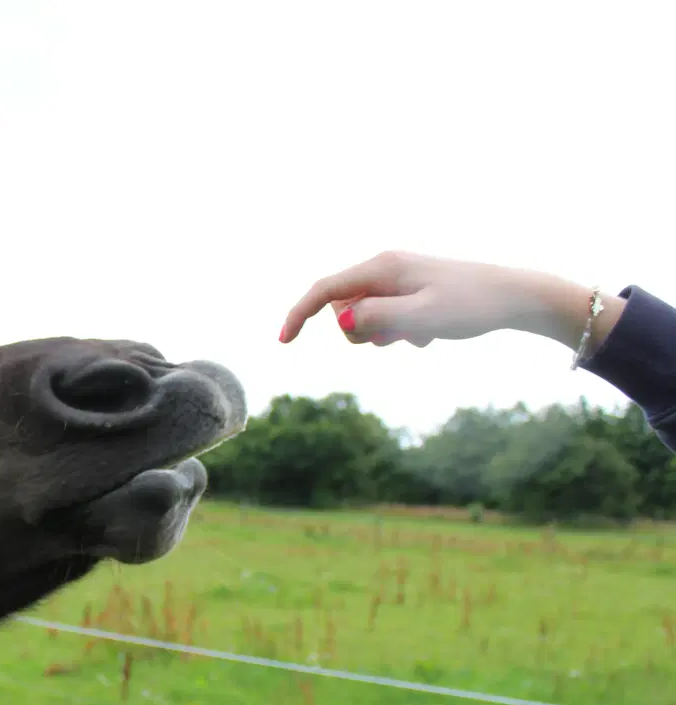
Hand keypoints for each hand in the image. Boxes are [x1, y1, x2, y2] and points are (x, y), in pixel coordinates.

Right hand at [278, 251, 618, 351]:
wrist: (516, 296)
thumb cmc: (471, 306)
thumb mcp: (421, 319)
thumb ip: (376, 319)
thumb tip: (340, 321)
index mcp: (383, 267)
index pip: (325, 290)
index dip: (299, 314)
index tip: (283, 343)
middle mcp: (386, 267)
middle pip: (343, 306)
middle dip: (359, 331)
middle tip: (397, 339)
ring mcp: (399, 278)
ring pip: (365, 315)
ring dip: (383, 334)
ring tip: (421, 333)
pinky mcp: (412, 290)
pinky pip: (387, 317)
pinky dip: (400, 331)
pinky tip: (432, 331)